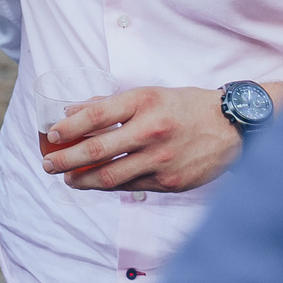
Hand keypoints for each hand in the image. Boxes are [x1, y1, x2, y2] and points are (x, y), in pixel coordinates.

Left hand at [42, 86, 242, 194]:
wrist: (233, 127)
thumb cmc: (186, 107)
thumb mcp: (149, 95)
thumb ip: (110, 105)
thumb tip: (71, 112)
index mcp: (144, 101)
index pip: (96, 114)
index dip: (69, 127)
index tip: (52, 134)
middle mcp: (151, 130)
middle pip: (97, 150)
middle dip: (66, 160)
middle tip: (48, 165)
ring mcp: (161, 159)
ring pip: (111, 176)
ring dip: (83, 180)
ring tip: (68, 180)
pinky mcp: (171, 181)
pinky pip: (131, 187)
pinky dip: (111, 186)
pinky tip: (98, 183)